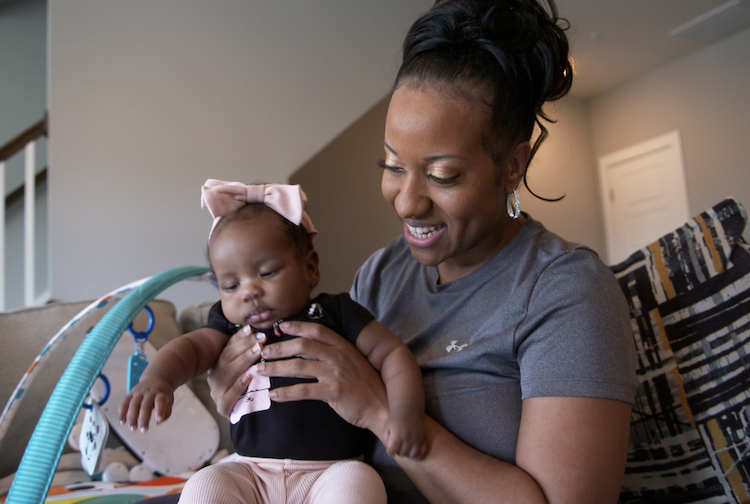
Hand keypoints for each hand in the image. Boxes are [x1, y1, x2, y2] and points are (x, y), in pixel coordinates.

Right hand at [118, 376, 173, 431]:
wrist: (156, 379)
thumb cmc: (163, 394)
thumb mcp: (169, 401)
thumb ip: (166, 413)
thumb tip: (158, 422)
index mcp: (161, 393)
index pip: (160, 401)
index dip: (159, 410)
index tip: (158, 421)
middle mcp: (149, 392)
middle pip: (145, 405)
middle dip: (143, 419)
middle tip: (143, 430)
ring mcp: (139, 392)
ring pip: (133, 404)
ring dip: (132, 417)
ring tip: (133, 428)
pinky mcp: (131, 393)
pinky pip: (124, 402)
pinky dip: (122, 412)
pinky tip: (122, 422)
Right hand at [206, 326, 266, 417]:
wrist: (242, 415)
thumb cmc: (247, 388)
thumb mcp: (247, 368)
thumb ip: (248, 353)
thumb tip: (256, 331)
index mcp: (218, 365)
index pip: (228, 347)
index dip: (239, 337)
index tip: (251, 328)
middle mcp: (215, 376)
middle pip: (228, 357)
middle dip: (246, 346)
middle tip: (261, 338)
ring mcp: (216, 392)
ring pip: (228, 373)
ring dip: (244, 361)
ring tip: (258, 351)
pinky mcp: (222, 407)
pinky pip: (228, 396)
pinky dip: (238, 386)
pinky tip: (249, 377)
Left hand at [258, 320, 389, 437]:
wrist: (382, 407)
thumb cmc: (367, 385)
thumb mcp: (354, 362)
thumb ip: (335, 354)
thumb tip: (310, 351)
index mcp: (343, 346)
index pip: (316, 330)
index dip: (296, 326)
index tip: (280, 326)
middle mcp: (339, 356)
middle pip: (302, 346)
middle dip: (279, 348)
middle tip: (263, 352)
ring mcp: (336, 373)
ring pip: (298, 367)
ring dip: (276, 368)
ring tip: (260, 370)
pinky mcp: (333, 392)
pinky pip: (303, 391)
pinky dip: (286, 393)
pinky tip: (274, 395)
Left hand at [383, 405, 427, 459]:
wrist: (408, 409)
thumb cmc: (395, 419)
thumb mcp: (386, 427)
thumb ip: (385, 440)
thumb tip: (390, 451)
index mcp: (397, 434)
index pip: (392, 450)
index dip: (390, 451)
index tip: (390, 449)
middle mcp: (408, 437)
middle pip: (402, 453)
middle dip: (398, 451)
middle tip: (398, 447)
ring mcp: (417, 438)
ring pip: (413, 455)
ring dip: (407, 454)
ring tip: (405, 449)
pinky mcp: (424, 438)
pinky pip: (423, 451)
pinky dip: (418, 455)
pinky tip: (414, 452)